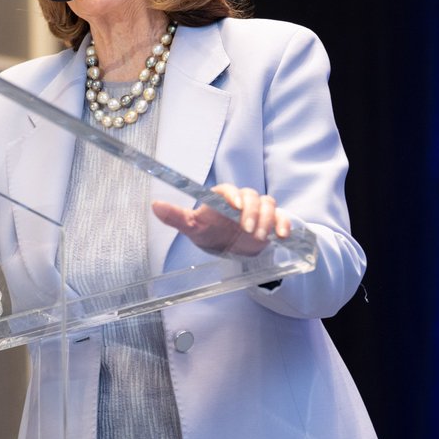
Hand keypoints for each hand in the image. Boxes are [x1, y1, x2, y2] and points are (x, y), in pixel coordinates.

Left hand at [152, 183, 290, 256]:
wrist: (230, 248)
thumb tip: (154, 205)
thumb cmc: (210, 233)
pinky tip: (281, 236)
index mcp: (222, 197)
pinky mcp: (272, 220)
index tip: (235, 206)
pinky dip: (283, 224)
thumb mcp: (192, 228)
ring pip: (268, 204)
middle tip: (247, 230)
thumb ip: (176, 217)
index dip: (234, 195)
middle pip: (252, 195)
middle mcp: (242, 200)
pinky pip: (282, 217)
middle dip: (251, 212)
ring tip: (259, 237)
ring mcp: (258, 210)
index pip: (229, 189)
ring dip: (266, 220)